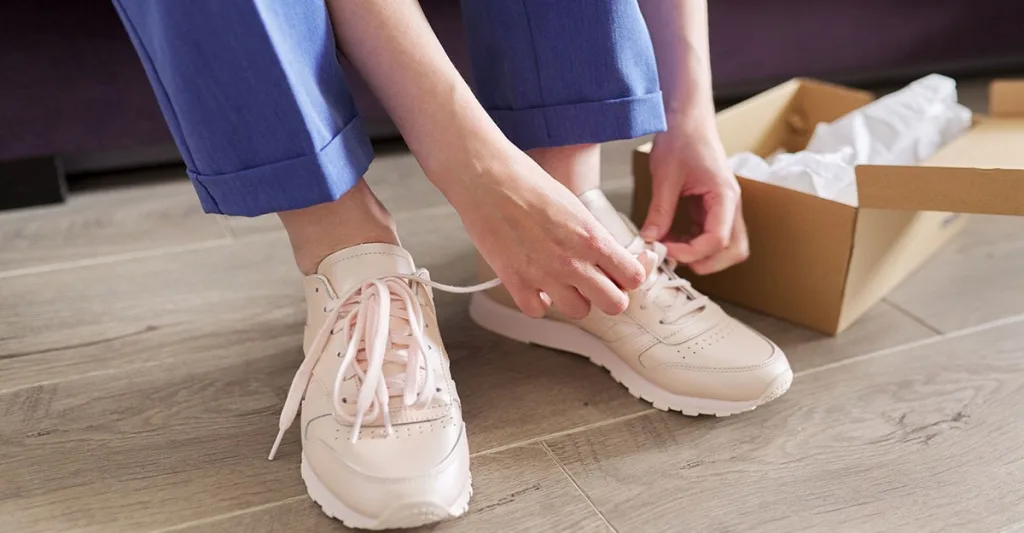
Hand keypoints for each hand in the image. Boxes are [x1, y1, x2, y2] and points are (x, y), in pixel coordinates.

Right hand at [452, 153, 646, 319]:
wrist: (488, 179)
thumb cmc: (528, 184)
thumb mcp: (575, 207)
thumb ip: (593, 237)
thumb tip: (607, 257)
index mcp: (593, 238)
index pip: (633, 277)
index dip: (630, 276)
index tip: (622, 272)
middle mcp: (573, 261)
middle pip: (614, 304)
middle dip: (609, 295)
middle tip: (597, 284)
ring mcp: (544, 275)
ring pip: (579, 312)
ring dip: (575, 300)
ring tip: (564, 283)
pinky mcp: (516, 282)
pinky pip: (538, 311)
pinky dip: (539, 303)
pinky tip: (537, 287)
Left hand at [641, 128, 748, 274]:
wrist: (687, 117)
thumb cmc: (681, 138)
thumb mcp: (665, 176)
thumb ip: (660, 211)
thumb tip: (649, 240)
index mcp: (724, 196)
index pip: (718, 240)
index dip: (691, 252)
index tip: (665, 250)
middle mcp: (730, 205)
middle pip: (732, 250)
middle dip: (705, 262)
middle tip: (673, 257)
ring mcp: (723, 207)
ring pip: (725, 246)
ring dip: (700, 254)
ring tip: (669, 247)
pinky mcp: (712, 207)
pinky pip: (710, 234)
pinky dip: (693, 243)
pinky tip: (670, 237)